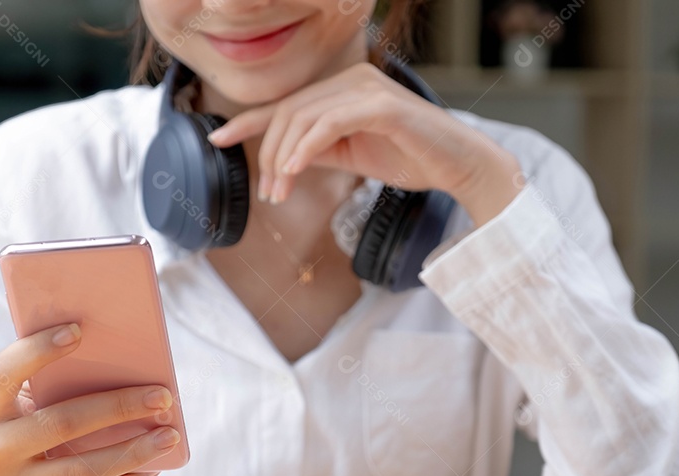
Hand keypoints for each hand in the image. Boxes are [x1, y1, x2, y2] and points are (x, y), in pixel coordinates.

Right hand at [0, 323, 180, 475]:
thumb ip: (38, 379)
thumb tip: (110, 354)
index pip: (4, 374)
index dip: (38, 351)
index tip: (78, 331)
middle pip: (62, 424)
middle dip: (117, 407)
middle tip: (162, 394)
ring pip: (83, 470)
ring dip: (134, 451)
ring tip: (170, 434)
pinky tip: (155, 465)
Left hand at [207, 62, 523, 226]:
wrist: (460, 166)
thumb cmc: (411, 159)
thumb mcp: (351, 155)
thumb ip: (317, 150)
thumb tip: (280, 160)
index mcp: (344, 89)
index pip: (287, 105)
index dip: (249, 121)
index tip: (218, 140)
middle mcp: (352, 80)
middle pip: (289, 112)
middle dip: (268, 154)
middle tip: (268, 192)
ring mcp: (366, 88)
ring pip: (303, 118)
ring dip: (283, 158)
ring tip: (279, 191)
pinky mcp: (381, 105)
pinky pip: (328, 123)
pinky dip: (305, 148)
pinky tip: (294, 171)